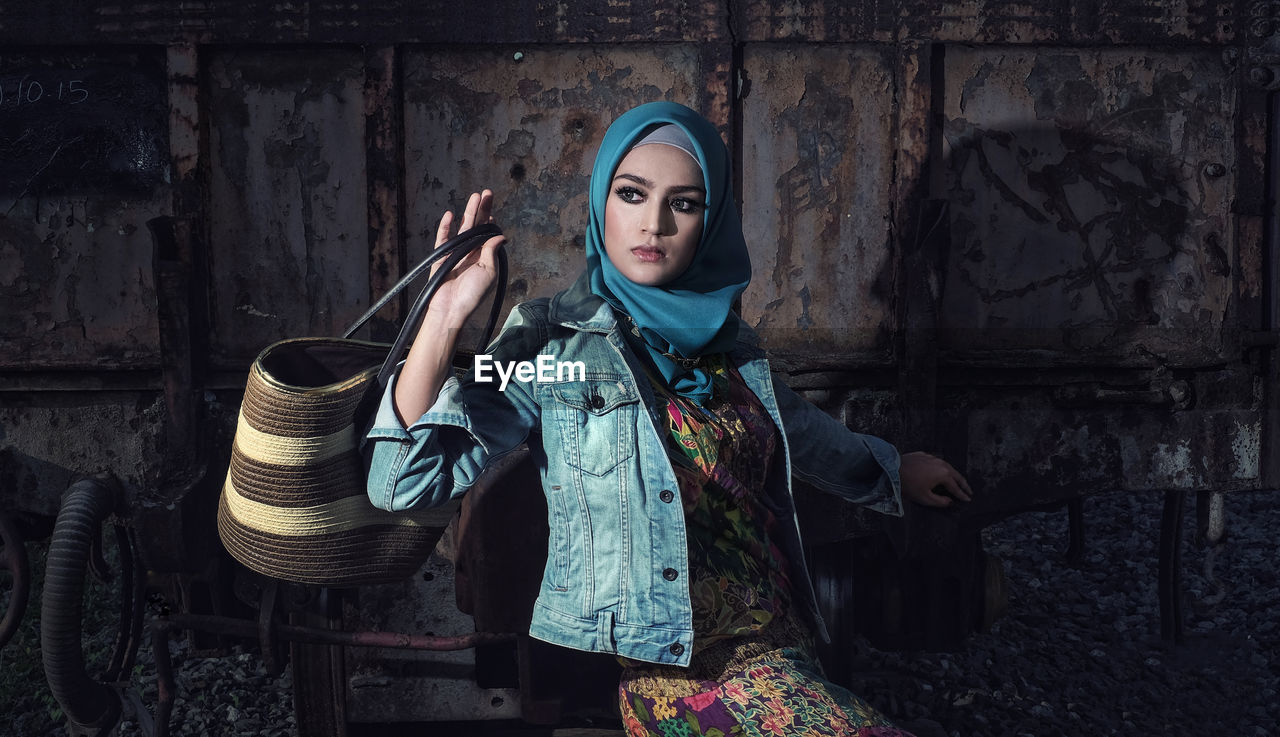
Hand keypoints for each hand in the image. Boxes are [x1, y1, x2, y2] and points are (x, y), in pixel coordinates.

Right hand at [424, 189, 508, 329]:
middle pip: (476, 226)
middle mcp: (470, 253)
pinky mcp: (441, 256)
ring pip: (462, 228)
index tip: (493, 209)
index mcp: (483, 258)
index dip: (491, 221)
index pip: (488, 234)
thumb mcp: (489, 272)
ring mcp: (455, 253)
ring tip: (474, 196)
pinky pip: (443, 238)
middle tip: (487, 192)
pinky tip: (450, 214)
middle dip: (482, 209)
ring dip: (468, 212)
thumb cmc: (472, 295)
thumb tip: (500, 235)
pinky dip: (445, 226)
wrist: (450, 308)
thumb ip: (492, 252)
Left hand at [899, 451, 972, 507]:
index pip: (956, 487)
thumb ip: (940, 502)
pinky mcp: (924, 455)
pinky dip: (943, 469)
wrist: (892, 469)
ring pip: (948, 467)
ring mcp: (933, 458)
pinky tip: (941, 472)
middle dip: (963, 484)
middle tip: (969, 491)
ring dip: (954, 475)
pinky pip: (937, 462)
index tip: (968, 499)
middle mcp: (941, 464)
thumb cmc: (908, 484)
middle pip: (956, 475)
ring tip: (958, 482)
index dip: (962, 495)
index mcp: (944, 474)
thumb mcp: (925, 498)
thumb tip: (950, 501)